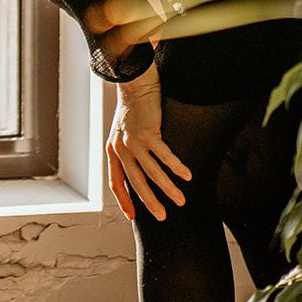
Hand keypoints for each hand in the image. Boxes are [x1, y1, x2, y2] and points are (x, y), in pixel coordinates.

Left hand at [106, 63, 191, 220]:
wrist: (134, 84)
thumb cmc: (133, 109)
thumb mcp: (124, 133)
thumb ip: (128, 151)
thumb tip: (140, 172)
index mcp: (113, 151)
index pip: (116, 182)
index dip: (124, 200)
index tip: (134, 216)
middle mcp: (120, 148)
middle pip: (136, 182)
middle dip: (150, 202)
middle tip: (163, 217)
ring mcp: (133, 141)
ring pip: (152, 172)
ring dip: (168, 188)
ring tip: (181, 200)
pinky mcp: (147, 132)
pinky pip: (165, 155)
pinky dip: (177, 167)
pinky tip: (187, 176)